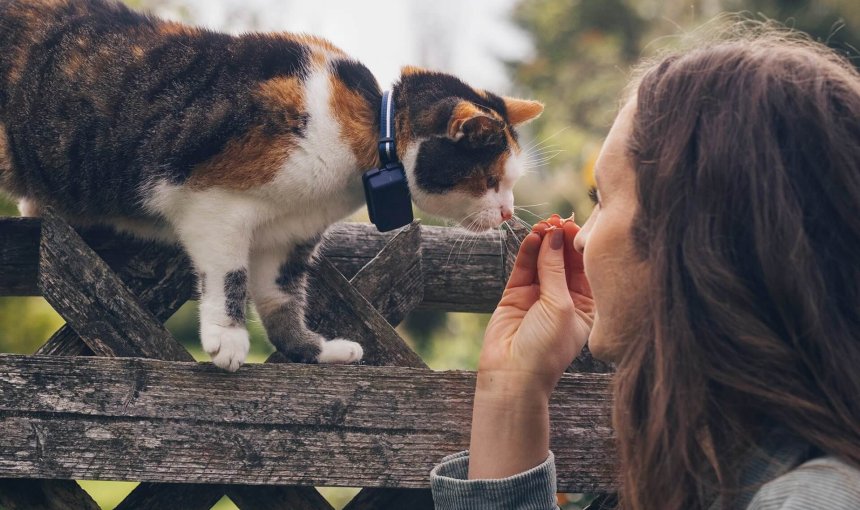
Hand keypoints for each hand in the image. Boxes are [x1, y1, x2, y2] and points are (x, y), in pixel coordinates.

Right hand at [479, 214, 593, 396]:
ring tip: (544, 225)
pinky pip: (524, 267)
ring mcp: (539, 295)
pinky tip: (533, 236)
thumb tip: (555, 235)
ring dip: (544, 242)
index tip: (578, 226)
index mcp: (586, 306)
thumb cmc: (547, 349)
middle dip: (562, 241)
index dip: (581, 247)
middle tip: (559, 221)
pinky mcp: (516, 294)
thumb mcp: (561, 306)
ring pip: (543, 261)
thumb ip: (556, 269)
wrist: (513, 375)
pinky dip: (528, 251)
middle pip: (565, 261)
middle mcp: (564, 299)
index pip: (586, 269)